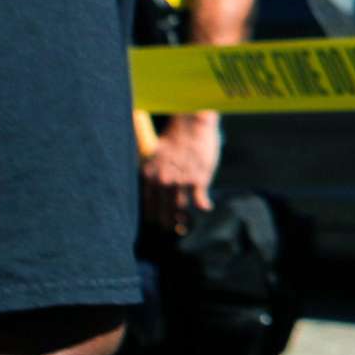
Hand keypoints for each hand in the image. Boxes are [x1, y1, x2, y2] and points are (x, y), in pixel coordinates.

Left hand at [141, 115, 221, 231]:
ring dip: (183, 220)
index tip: (157, 225)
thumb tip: (153, 185)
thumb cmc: (175, 136)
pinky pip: (199, 201)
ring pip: (179, 209)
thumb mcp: (155, 154)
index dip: (153, 218)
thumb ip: (153, 173)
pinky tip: (206, 208)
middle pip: (162, 211)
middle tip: (172, 231)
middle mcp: (162, 181)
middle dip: (167, 224)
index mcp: (148, 176)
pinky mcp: (198, 179)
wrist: (192, 123)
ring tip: (186, 226)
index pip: (148, 205)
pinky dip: (204, 207)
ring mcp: (180, 181)